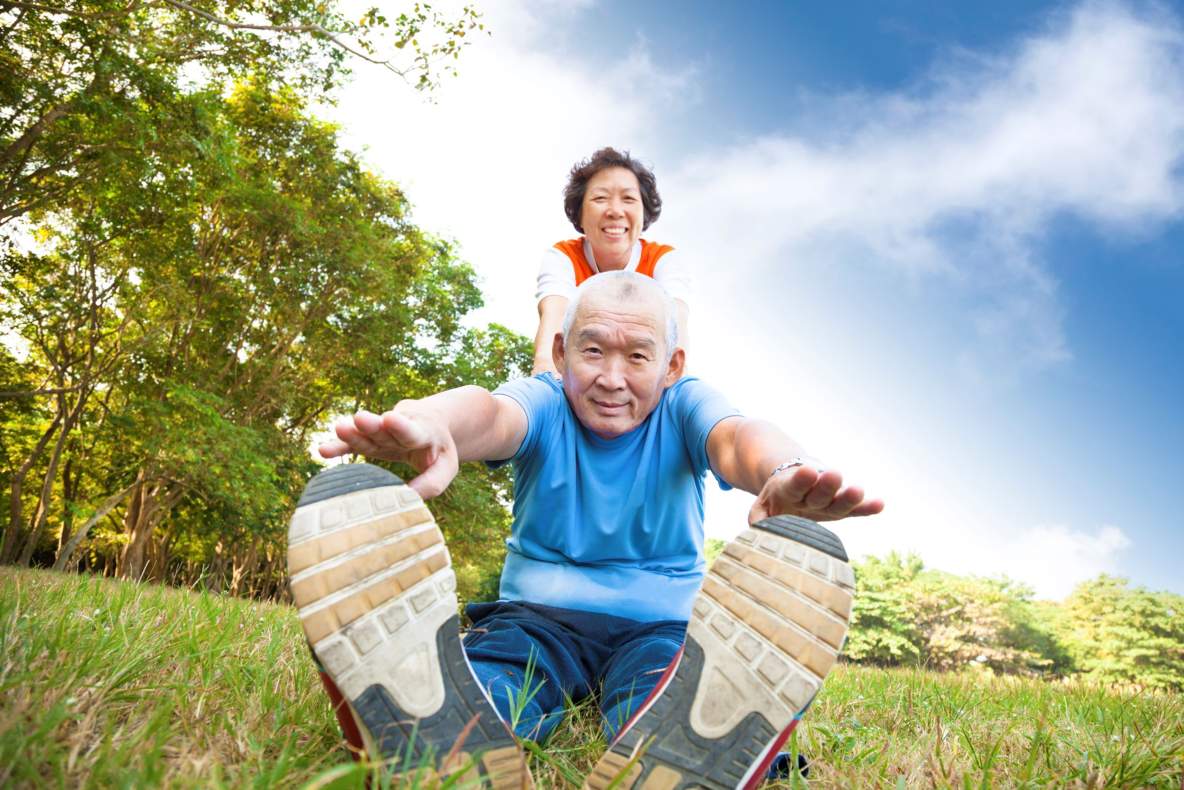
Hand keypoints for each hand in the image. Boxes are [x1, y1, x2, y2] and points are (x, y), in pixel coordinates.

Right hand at [318, 405, 458, 498]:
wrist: (431, 424)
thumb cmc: (438, 450)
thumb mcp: (447, 466)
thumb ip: (432, 483)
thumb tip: (408, 500)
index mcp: (423, 432)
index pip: (412, 430)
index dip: (400, 426)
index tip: (389, 418)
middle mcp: (400, 429)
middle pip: (384, 428)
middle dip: (372, 425)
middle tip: (360, 418)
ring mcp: (382, 433)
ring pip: (366, 434)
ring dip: (352, 433)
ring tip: (339, 428)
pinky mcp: (370, 438)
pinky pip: (352, 444)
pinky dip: (339, 447)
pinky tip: (323, 450)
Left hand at [748, 465, 883, 523]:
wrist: (796, 483)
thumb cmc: (777, 501)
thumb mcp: (761, 508)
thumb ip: (758, 518)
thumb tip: (757, 532)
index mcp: (789, 490)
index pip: (795, 485)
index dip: (802, 480)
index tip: (808, 471)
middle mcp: (811, 494)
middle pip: (819, 491)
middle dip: (826, 485)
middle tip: (835, 475)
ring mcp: (828, 501)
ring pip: (837, 499)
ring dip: (848, 496)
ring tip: (858, 490)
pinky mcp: (840, 510)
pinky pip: (855, 511)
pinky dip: (867, 508)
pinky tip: (880, 504)